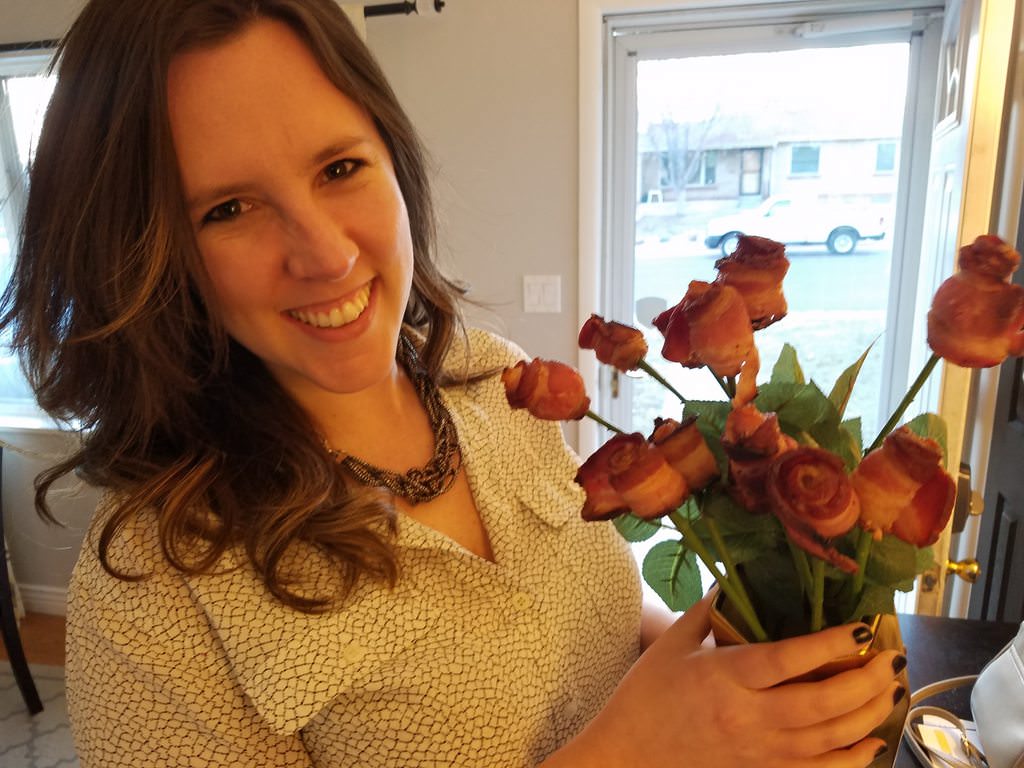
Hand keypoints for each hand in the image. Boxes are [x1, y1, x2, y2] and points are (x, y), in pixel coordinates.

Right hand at [548, 592, 901, 767]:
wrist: (628, 753)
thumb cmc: (646, 694)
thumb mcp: (673, 642)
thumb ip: (710, 608)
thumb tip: (739, 576)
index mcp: (724, 676)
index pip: (789, 659)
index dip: (832, 644)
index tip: (864, 628)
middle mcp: (746, 715)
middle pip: (821, 703)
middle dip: (866, 681)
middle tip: (892, 658)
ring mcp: (757, 750)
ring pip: (828, 738)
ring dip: (868, 714)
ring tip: (892, 690)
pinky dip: (851, 759)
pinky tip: (872, 741)